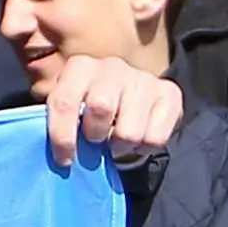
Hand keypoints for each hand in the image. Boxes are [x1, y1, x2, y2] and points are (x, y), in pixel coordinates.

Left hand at [42, 56, 183, 167]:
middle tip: (97, 141)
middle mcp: (111, 66)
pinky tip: (138, 138)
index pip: (64, 102)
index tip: (65, 160)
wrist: (128, 100)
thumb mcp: (67, 110)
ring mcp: (143, 78)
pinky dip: (144, 149)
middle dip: (95, 135)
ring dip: (120, 147)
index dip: (62, 137)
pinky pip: (155, 137)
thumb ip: (58, 121)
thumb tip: (57, 151)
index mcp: (80, 67)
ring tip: (116, 142)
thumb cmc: (88, 111)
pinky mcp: (170, 92)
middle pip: (100, 109)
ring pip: (129, 131)